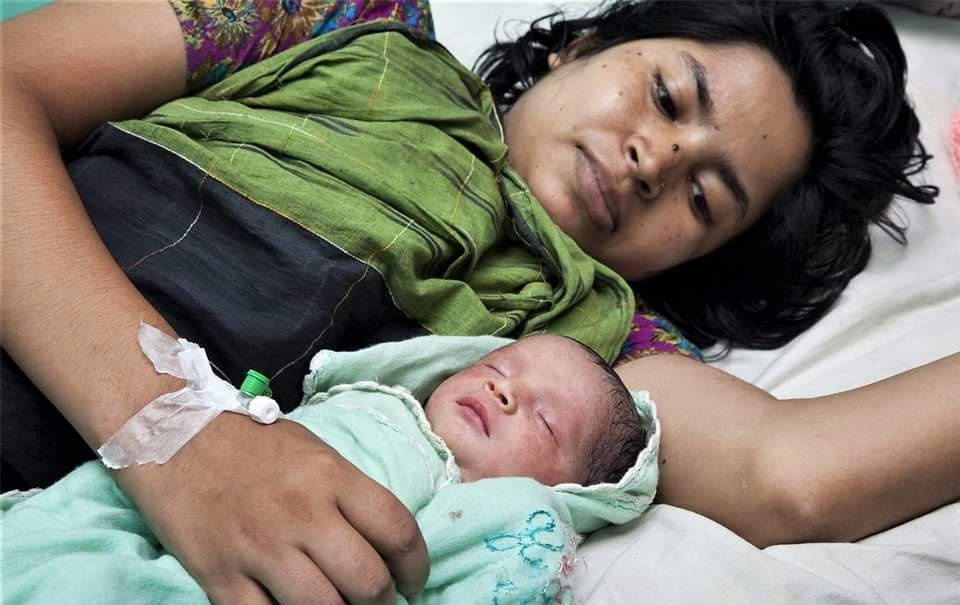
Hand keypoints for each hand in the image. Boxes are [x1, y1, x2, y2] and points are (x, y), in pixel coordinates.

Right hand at [114, 413, 428, 604]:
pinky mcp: (219, 574)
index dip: (417, 566)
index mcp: (332, 477)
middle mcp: (303, 513)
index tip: (413, 580)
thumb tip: (383, 542)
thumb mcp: (314, 453)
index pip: (397, 530)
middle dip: (383, 602)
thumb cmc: (250, 443)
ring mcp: (260, 547)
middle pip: (367, 582)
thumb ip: (349, 495)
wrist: (173, 432)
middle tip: (378, 602)